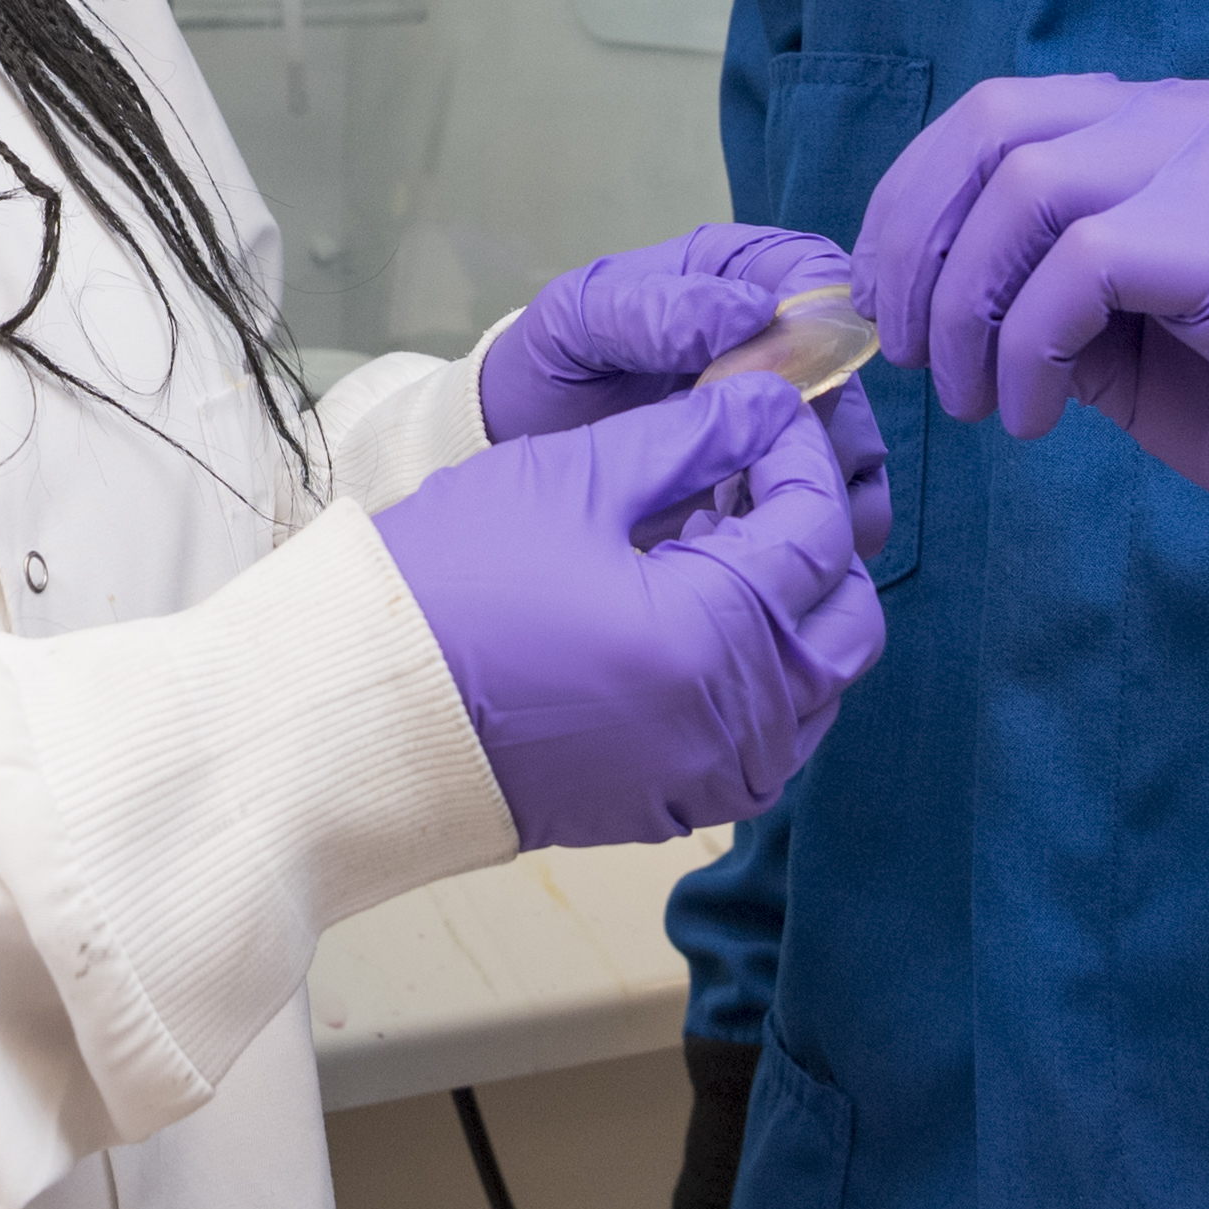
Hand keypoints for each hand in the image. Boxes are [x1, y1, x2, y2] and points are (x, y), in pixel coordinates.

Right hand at [374, 377, 884, 849]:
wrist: (363, 715)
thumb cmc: (452, 586)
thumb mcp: (570, 480)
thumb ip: (689, 436)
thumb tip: (765, 403)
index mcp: (715, 639)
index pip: (819, 529)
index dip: (800, 451)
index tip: (767, 404)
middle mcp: (737, 728)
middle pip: (845, 616)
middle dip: (815, 533)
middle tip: (748, 471)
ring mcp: (711, 778)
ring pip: (816, 680)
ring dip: (790, 603)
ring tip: (713, 535)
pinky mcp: (677, 805)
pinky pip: (766, 732)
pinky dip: (758, 666)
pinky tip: (688, 608)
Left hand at [486, 223, 893, 561]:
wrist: (519, 448)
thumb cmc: (548, 368)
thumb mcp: (578, 322)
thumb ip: (656, 310)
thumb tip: (757, 313)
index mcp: (732, 273)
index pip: (817, 277)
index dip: (818, 328)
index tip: (782, 390)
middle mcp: (773, 338)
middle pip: (848, 371)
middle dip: (822, 425)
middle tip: (767, 472)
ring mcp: (783, 412)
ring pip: (854, 441)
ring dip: (824, 484)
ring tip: (761, 521)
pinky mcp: (781, 476)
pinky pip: (838, 499)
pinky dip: (818, 526)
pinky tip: (764, 547)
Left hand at [857, 74, 1208, 595]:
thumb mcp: (1150, 352)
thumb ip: (1058, 304)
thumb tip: (940, 306)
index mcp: (1179, 130)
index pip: (1001, 116)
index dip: (911, 202)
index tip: (888, 303)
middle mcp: (1204, 119)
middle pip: (992, 126)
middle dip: (915, 242)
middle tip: (915, 354)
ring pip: (1025, 185)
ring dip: (966, 306)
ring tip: (979, 402)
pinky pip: (1084, 260)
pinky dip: (1030, 344)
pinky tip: (1039, 418)